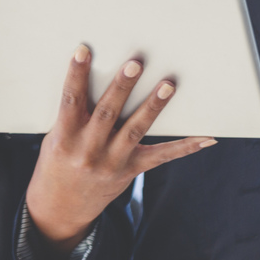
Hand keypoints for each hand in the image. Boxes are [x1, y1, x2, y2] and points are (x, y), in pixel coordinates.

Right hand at [24, 45, 217, 253]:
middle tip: (135, 63)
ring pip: (135, 130)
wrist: (61, 208)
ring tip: (168, 85)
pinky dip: (184, 146)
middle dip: (122, 87)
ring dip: (153, 106)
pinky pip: (160, 157)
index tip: (83, 51)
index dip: (76, 75)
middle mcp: (89, 151)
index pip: (70, 101)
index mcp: (65, 138)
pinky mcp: (130, 171)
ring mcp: (112, 163)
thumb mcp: (55, 138)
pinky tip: (204, 137)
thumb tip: (93, 76)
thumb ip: (74, 114)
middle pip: (108, 114)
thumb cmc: (57, 163)